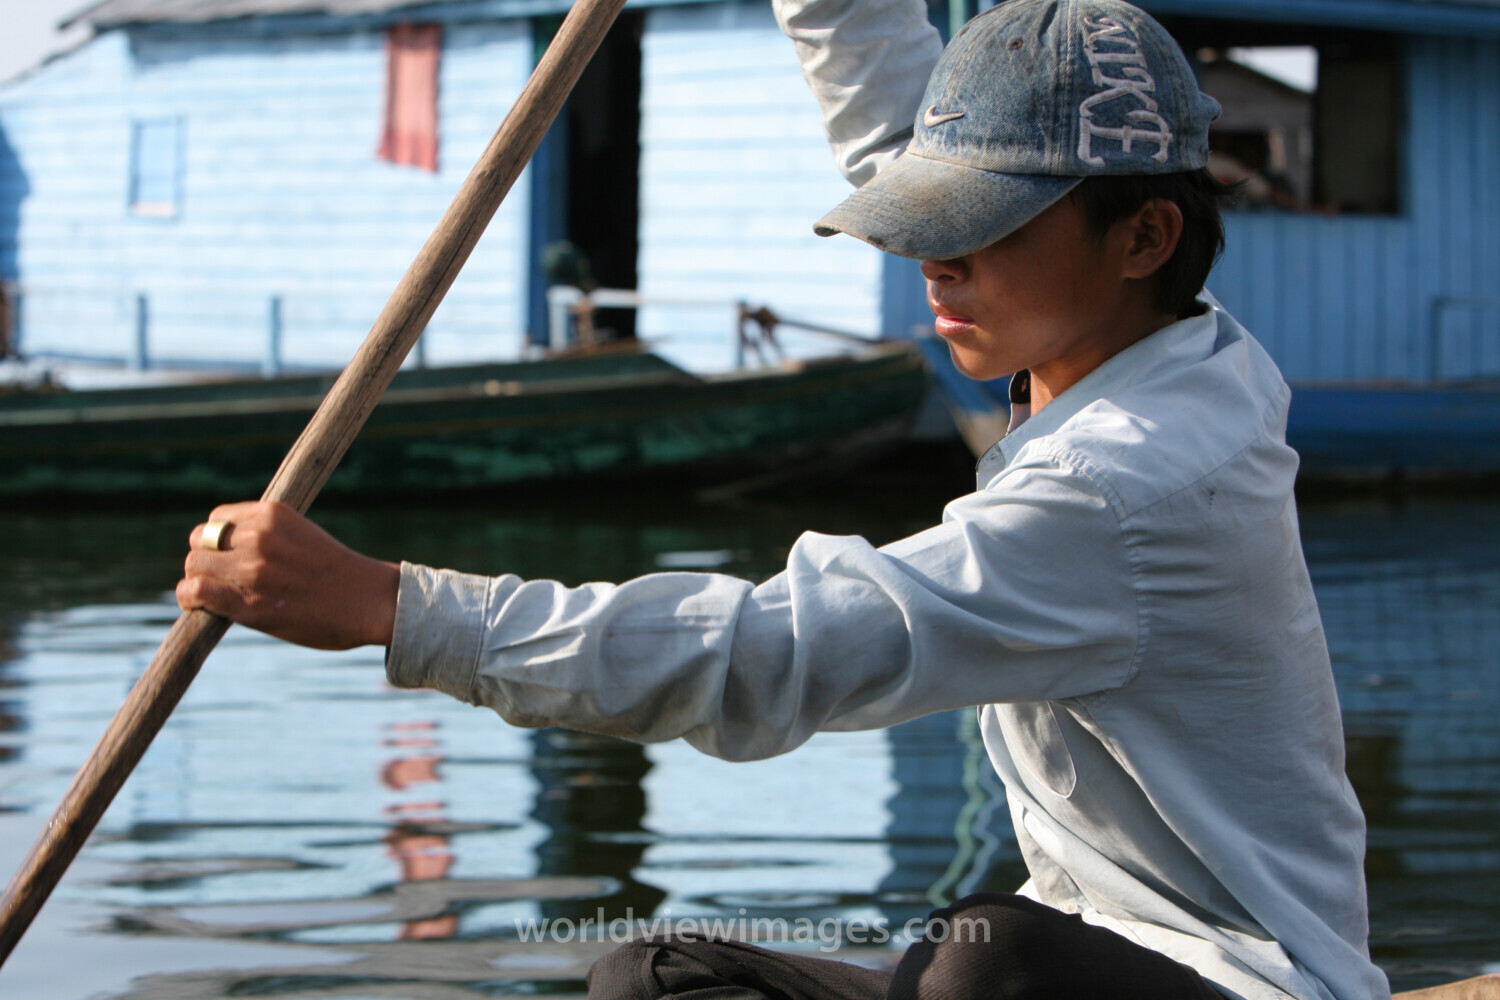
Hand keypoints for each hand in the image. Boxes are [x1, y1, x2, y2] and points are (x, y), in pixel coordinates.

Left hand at [177, 501, 399, 649]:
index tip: (228, 556)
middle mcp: (259, 538)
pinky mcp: (249, 604)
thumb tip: (223, 548)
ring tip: (210, 594)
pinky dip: (189, 596)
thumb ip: (266, 535)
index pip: (217, 519)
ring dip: (197, 579)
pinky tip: (198, 604)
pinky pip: (196, 591)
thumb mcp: (302, 535)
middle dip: (205, 559)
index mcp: (273, 515)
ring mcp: (253, 570)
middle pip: (200, 541)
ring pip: (194, 566)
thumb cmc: (338, 572)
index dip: (217, 540)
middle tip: (221, 578)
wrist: (369, 601)